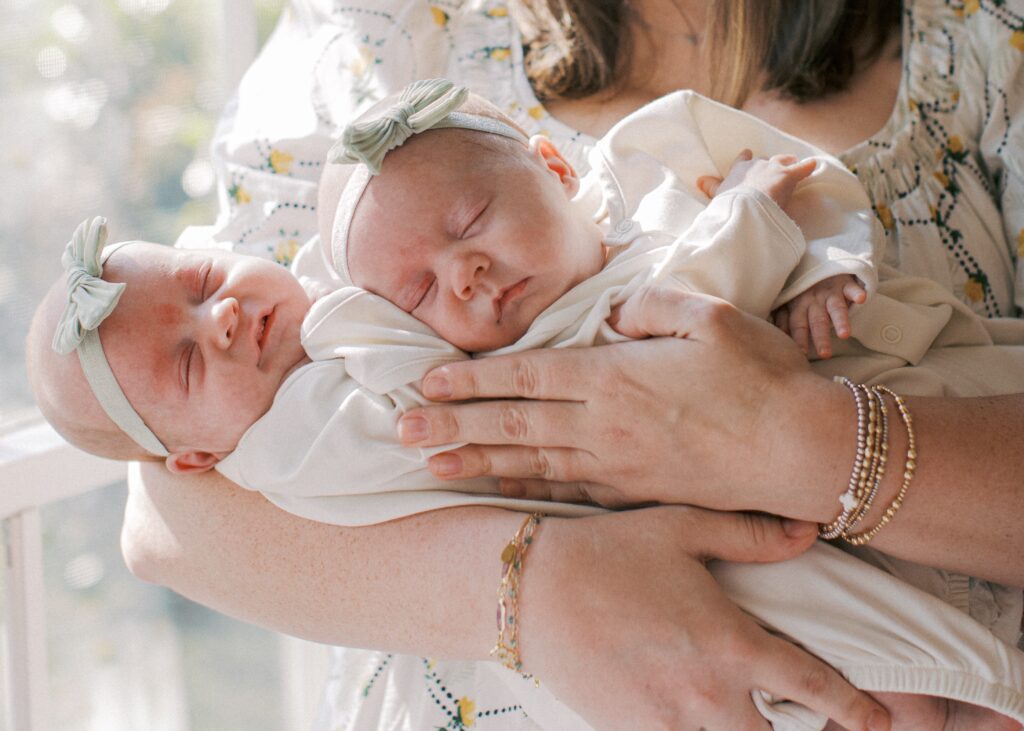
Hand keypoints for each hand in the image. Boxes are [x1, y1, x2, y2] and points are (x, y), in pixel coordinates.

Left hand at [397, 291, 849, 519]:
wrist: (802, 451)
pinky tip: (499, 492)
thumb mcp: (710, 316)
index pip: (525, 375)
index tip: (427, 379)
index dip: (471, 378)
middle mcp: (603, 426)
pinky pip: (566, 492)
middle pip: (512, 424)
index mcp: (615, 377)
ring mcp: (616, 466)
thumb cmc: (762, 378)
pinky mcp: (634, 492)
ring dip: (475, 462)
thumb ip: (649, 308)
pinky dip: (526, 490)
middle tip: (399, 430)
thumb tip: (610, 316)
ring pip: (529, 463)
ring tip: (429, 464)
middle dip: (451, 424)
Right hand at [527, 507, 890, 730]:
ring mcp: (668, 721)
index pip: (814, 689)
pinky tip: (679, 711)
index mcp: (732, 643)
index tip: (878, 723)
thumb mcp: (681, 528)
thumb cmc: (608, 551)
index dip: (855, 711)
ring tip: (731, 712)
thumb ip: (750, 535)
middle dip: (788, 730)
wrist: (529, 590)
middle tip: (788, 714)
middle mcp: (709, 694)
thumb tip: (808, 530)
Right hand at [697, 149, 816, 211]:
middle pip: (765, 160)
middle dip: (769, 165)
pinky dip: (808, 166)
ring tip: (792, 164)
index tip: (748, 155)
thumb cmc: (730, 203)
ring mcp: (774, 168)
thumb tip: (699, 179)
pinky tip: (814, 164)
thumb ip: (710, 187)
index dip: (747, 158)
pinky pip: (803, 168)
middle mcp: (757, 164)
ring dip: (787, 162)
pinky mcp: (789, 175)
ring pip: (783, 160)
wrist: (746, 207)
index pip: (743, 159)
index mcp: (739, 169)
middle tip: (772, 171)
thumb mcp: (717, 195)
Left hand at [774, 274, 866, 357]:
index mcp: (797, 307)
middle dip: (820, 338)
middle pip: (817, 321)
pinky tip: (861, 299)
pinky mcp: (845, 284)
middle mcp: (813, 301)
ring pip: (835, 308)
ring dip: (840, 321)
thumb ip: (782, 322)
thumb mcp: (788, 305)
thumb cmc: (801, 292)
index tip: (800, 355)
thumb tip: (776, 340)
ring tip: (844, 334)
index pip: (797, 326)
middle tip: (824, 354)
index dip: (798, 340)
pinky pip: (851, 288)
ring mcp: (829, 292)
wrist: (817, 265)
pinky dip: (856, 292)